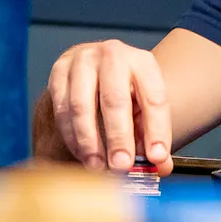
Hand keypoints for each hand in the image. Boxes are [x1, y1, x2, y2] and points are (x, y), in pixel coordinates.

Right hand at [38, 40, 172, 174]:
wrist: (98, 67)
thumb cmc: (126, 92)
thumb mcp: (145, 108)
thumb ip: (154, 137)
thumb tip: (161, 167)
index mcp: (143, 62)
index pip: (154, 97)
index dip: (156, 130)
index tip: (156, 158)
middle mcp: (114, 55)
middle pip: (115, 99)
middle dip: (119, 138)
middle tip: (121, 166)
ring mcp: (83, 60)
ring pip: (82, 105)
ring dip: (89, 142)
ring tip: (98, 166)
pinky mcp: (59, 70)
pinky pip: (61, 108)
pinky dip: (71, 136)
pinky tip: (82, 153)